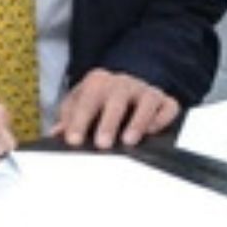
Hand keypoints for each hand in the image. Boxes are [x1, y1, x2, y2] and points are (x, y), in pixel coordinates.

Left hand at [52, 69, 179, 149]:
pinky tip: (153, 131)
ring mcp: (145, 91)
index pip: (88, 98)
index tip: (72, 139)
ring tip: (129, 140)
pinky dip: (162, 118)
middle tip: (102, 143)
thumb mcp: (79, 104)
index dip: (79, 119)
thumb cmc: (98, 100)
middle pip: (117, 96)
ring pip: (147, 99)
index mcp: (98, 82)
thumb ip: (68, 117)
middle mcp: (123, 83)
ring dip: (138, 120)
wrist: (123, 87)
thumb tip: (57, 133)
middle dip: (109, 121)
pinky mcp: (164, 101)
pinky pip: (168, 106)